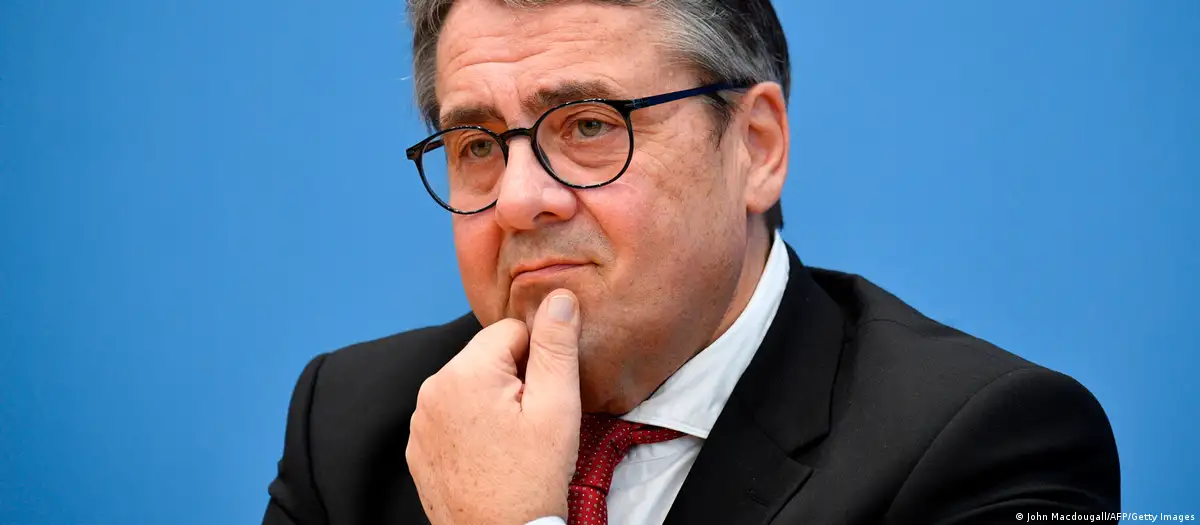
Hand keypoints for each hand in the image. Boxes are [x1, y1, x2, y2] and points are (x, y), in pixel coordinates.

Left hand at [406, 289, 582, 523]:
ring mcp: (420, 420)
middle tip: (528, 425)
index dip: (537, 362)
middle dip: (512, 380)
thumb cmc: (532, 480)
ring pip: (469, 386)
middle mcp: (432, 389)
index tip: (541, 399)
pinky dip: (471, 428)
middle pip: (487, 358)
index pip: (511, 331)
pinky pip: (451, 416)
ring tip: (509, 444)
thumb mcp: (557, 408)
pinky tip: (489, 456)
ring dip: (491, 403)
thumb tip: (560, 297)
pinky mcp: (417, 446)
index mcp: (465, 372)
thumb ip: (556, 345)